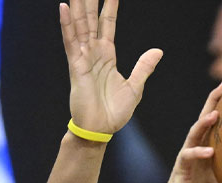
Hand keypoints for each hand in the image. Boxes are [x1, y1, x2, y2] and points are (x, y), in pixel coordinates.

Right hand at [61, 0, 161, 134]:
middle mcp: (93, 53)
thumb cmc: (114, 113)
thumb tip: (158, 51)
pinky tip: (63, 7)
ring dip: (78, 6)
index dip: (110, 7)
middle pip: (91, 19)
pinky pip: (70, 42)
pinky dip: (66, 24)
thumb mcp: (135, 87)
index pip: (108, 24)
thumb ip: (144, 67)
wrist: (100, 130)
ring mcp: (82, 58)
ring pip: (79, 25)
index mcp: (107, 56)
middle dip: (89, 0)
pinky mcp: (75, 67)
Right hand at [154, 82, 221, 182]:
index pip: (216, 121)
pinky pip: (189, 156)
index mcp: (207, 146)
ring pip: (194, 133)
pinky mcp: (181, 166)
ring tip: (214, 114)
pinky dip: (200, 153)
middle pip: (204, 117)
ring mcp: (187, 154)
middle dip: (213, 100)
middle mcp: (196, 146)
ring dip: (204, 123)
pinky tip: (210, 151)